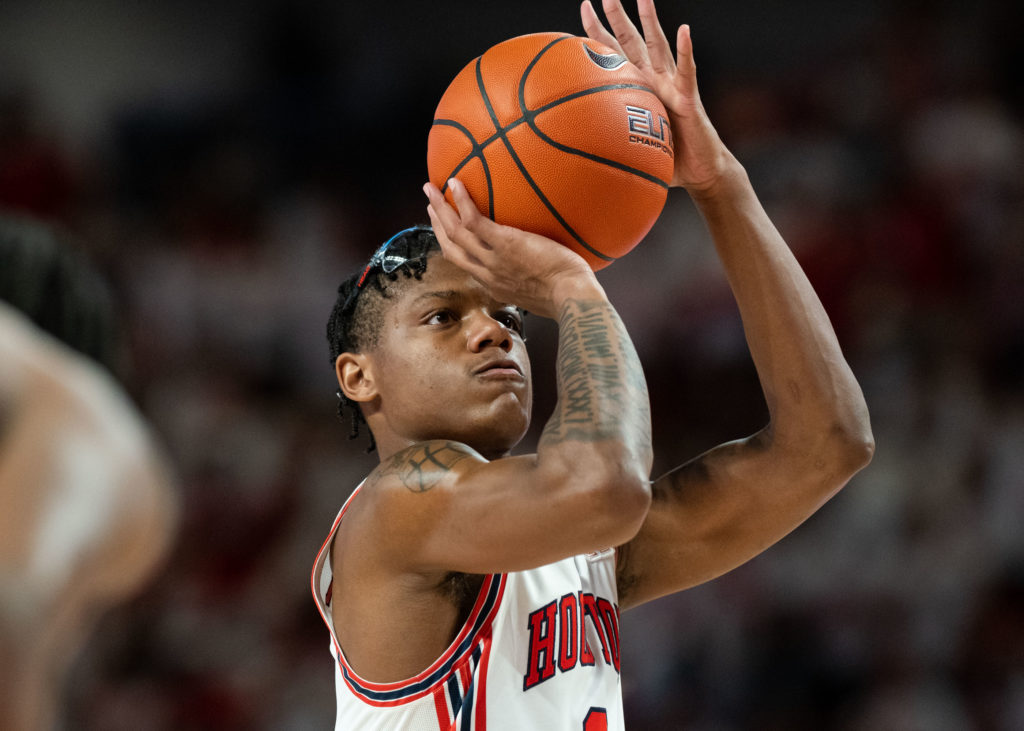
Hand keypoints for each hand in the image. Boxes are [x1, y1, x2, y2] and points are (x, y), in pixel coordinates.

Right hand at [424, 178, 601, 318]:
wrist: (571, 296)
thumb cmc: (567, 294)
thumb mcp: (540, 291)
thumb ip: (532, 277)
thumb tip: (543, 264)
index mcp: (494, 284)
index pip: (465, 264)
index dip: (451, 245)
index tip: (446, 231)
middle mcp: (487, 273)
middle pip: (452, 247)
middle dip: (437, 225)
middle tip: (430, 205)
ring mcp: (492, 259)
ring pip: (456, 232)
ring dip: (440, 209)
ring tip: (431, 189)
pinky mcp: (504, 243)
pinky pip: (474, 220)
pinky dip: (461, 201)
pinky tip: (455, 183)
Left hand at [581, 0, 737, 195]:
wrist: (697, 172)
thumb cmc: (666, 159)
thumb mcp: (629, 145)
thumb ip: (608, 138)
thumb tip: (574, 146)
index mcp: (639, 86)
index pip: (615, 53)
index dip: (600, 31)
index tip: (585, 8)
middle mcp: (655, 79)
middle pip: (633, 41)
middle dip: (618, 17)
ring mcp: (673, 85)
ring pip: (659, 47)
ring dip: (651, 22)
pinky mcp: (689, 98)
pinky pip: (686, 72)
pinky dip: (685, 51)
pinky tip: (684, 31)